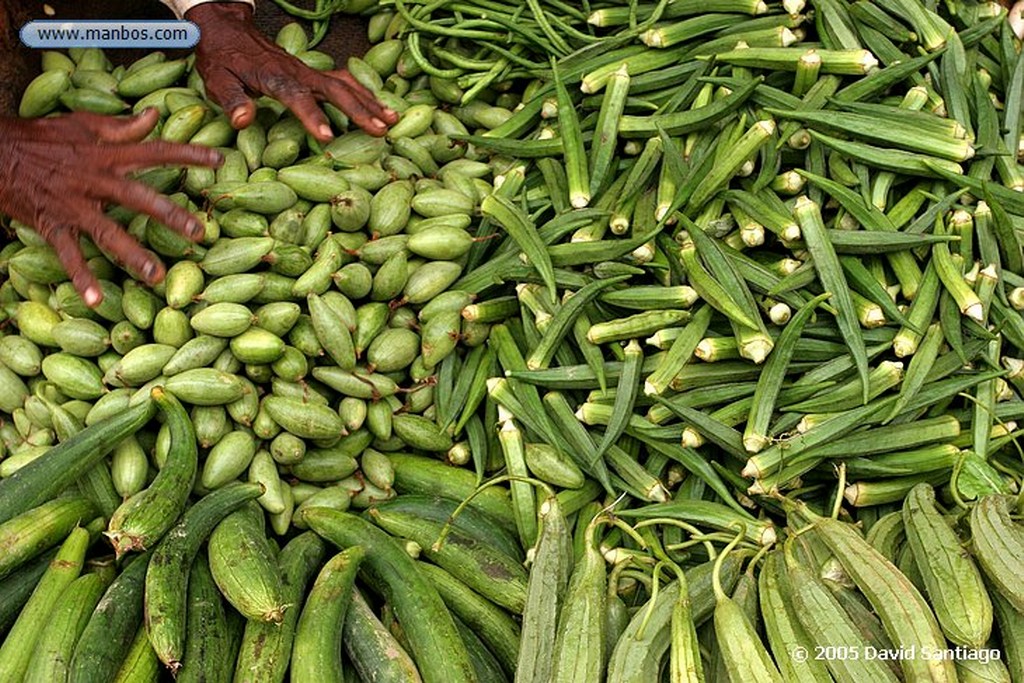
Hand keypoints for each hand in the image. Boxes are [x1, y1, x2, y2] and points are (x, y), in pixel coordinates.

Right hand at [0, 109, 221, 305]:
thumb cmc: (41, 138)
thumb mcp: (82, 124)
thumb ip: (121, 125)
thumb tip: (154, 114)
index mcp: (106, 155)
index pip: (154, 151)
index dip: (187, 154)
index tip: (219, 162)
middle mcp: (94, 181)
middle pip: (138, 198)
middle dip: (169, 215)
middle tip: (198, 233)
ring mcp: (74, 205)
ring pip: (108, 232)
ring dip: (132, 256)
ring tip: (156, 276)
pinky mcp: (52, 224)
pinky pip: (69, 254)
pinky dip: (81, 278)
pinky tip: (96, 300)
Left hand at [187, 2, 398, 140]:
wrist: (228, 29)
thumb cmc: (222, 59)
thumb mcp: (217, 80)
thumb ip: (232, 100)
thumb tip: (243, 121)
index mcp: (274, 77)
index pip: (297, 98)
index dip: (312, 116)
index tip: (328, 136)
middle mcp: (298, 73)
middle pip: (334, 91)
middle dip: (359, 111)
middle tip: (380, 131)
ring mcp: (308, 71)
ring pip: (345, 85)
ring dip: (370, 102)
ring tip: (392, 120)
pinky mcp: (313, 73)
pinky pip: (343, 81)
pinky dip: (364, 93)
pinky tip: (380, 105)